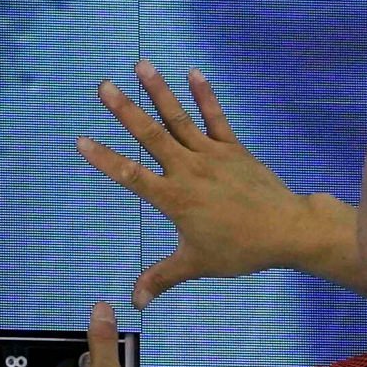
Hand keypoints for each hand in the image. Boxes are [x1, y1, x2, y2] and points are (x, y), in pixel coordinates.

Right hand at [75, 61, 354, 308]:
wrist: (285, 230)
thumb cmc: (239, 249)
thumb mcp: (195, 264)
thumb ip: (161, 278)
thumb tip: (135, 301)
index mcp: (173, 198)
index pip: (131, 175)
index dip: (105, 159)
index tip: (81, 140)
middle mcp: (187, 170)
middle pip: (151, 136)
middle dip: (125, 110)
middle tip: (103, 86)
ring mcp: (211, 155)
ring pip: (179, 119)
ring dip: (159, 91)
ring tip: (141, 65)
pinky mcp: (233, 148)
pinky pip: (216, 117)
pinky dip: (204, 95)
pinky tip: (192, 73)